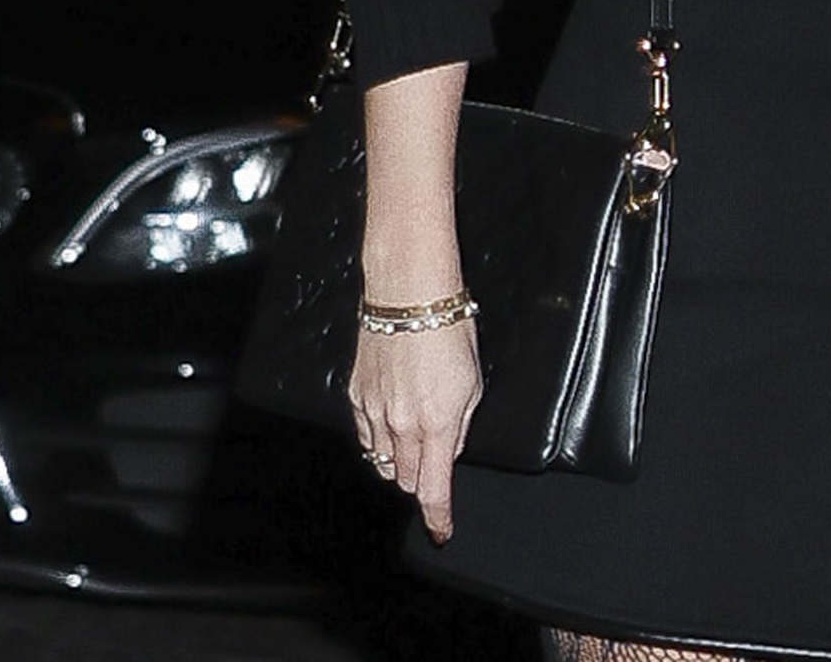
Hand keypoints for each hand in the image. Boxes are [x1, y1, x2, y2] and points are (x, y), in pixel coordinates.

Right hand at [347, 314, 482, 542]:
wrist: (409, 299)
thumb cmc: (449, 332)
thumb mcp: (473, 383)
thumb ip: (461, 426)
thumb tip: (450, 452)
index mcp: (437, 424)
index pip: (433, 488)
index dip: (438, 516)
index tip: (442, 531)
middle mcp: (402, 425)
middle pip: (406, 479)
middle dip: (421, 481)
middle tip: (433, 468)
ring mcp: (375, 413)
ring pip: (383, 461)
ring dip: (400, 462)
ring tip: (414, 441)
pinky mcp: (356, 397)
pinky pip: (365, 437)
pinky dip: (379, 441)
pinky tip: (390, 428)